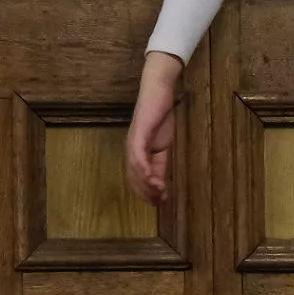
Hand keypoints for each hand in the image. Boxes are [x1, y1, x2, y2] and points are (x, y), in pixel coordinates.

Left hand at [126, 52, 180, 205]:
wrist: (159, 92)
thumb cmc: (160, 116)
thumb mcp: (162, 146)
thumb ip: (159, 163)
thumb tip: (160, 183)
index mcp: (136, 152)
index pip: (136, 177)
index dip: (145, 192)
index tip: (158, 203)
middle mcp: (131, 148)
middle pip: (133, 176)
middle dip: (145, 191)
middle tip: (159, 202)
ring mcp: (133, 140)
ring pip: (135, 167)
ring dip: (146, 182)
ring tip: (159, 192)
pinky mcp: (139, 132)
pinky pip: (138, 153)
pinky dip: (143, 167)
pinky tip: (150, 176)